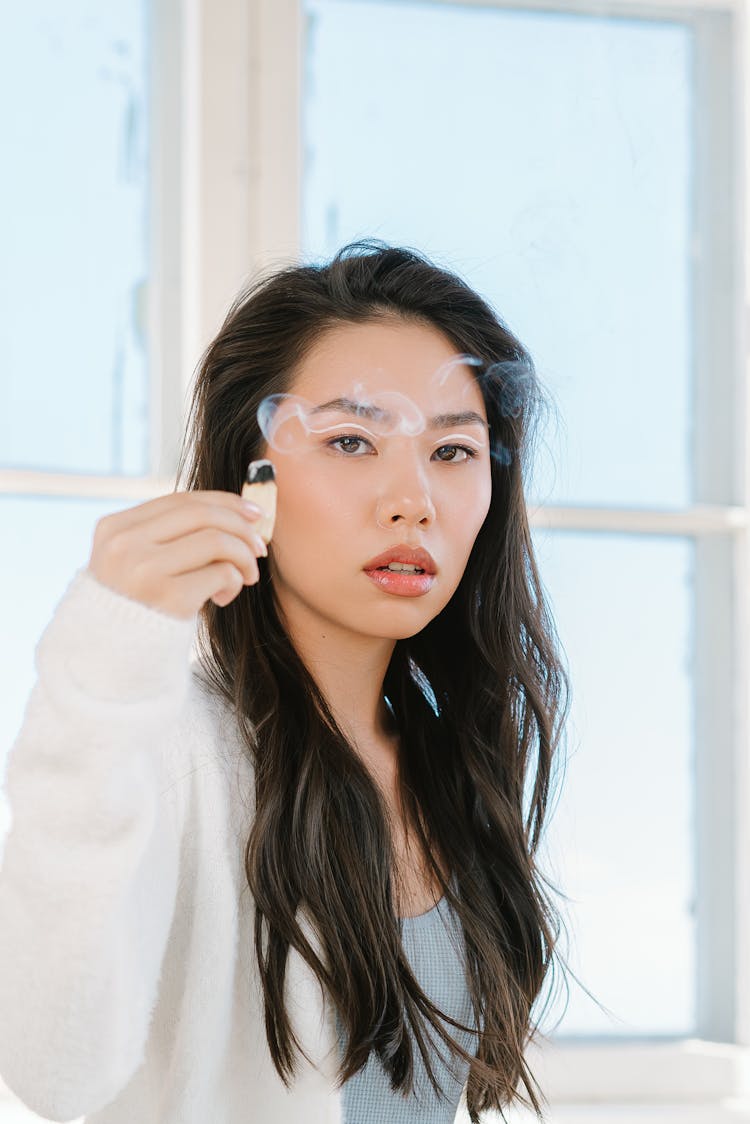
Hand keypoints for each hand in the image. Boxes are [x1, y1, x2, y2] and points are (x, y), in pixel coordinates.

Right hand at [87, 490, 267, 619]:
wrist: (114, 661)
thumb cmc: (138, 605)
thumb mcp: (135, 560)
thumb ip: (169, 534)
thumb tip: (239, 509)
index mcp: (114, 528)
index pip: (181, 500)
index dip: (225, 502)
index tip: (254, 513)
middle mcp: (125, 545)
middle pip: (202, 516)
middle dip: (242, 528)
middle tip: (259, 548)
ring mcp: (144, 571)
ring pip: (217, 540)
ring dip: (244, 557)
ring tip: (246, 576)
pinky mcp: (169, 599)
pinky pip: (223, 573)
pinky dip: (234, 582)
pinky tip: (222, 597)